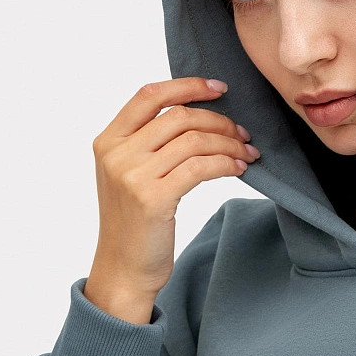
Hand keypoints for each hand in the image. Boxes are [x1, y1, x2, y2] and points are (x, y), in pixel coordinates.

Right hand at [88, 77, 259, 297]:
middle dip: (219, 121)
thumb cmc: (134, 221)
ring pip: (194, 140)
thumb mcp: (129, 173)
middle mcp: (116, 154)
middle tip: (243, 133)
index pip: (150, 95)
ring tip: (247, 153)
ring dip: (229, 144)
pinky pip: (201, 167)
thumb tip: (199, 111)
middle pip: (180, 117)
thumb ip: (150, 141)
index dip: (188, 86)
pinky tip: (239, 169)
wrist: (122, 269)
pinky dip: (226, 164)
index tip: (220, 88)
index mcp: (108, 140)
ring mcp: (132, 176)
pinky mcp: (153, 199)